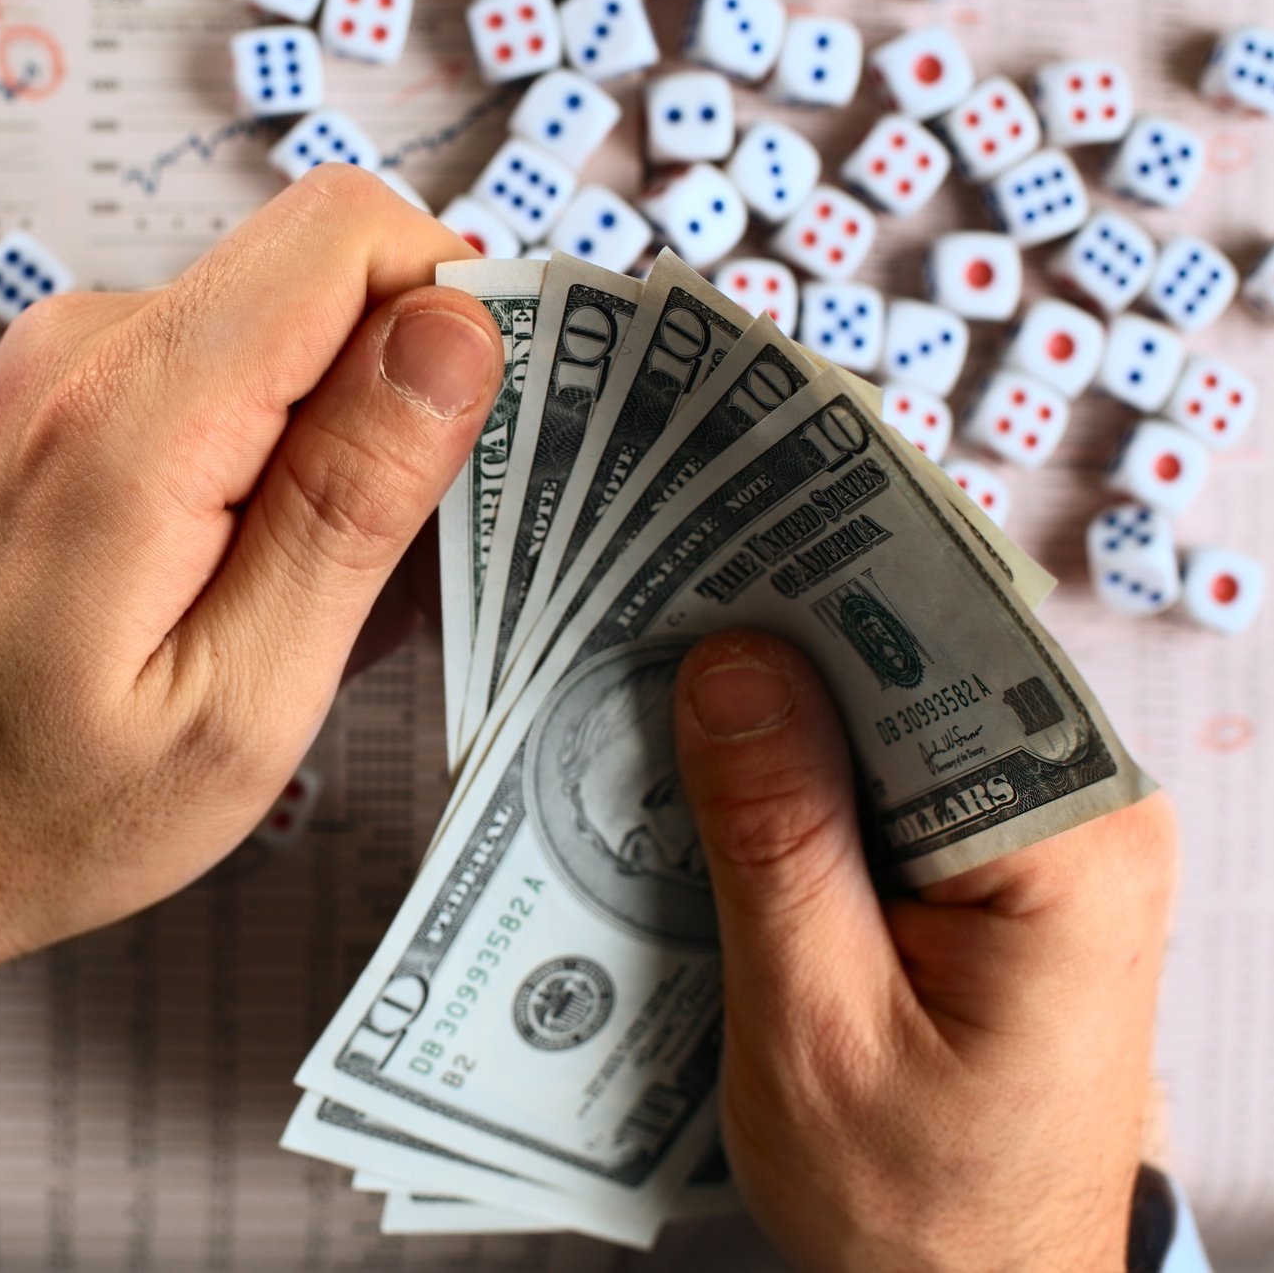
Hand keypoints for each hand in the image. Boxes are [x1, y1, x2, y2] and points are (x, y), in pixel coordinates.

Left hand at [0, 168, 503, 1000]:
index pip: (352, 233)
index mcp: (134, 414)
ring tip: (315, 603)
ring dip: (339, 445)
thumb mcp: (236, 703)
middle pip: (322, 271)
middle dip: (406, 393)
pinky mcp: (61, 400)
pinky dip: (272, 463)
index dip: (458, 307)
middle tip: (408, 560)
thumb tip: (458, 331)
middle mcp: (87, 349)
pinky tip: (254, 587)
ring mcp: (63, 366)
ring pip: (281, 328)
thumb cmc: (29, 807)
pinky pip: (218, 376)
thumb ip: (350, 503)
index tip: (490, 438)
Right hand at [672, 629, 1174, 1272]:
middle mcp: (1083, 815)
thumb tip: (730, 663)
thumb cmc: (918, 1202)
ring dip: (781, 705)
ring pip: (898, 714)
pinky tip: (715, 772)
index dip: (826, 578)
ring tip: (655, 678)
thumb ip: (778, 839)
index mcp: (1071, 842)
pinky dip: (804, 767)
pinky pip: (896, 775)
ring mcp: (1046, 840)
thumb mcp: (817, 1028)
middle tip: (646, 602)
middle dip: (783, 635)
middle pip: (924, 664)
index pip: (951, 643)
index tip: (709, 527)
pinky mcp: (999, 870)